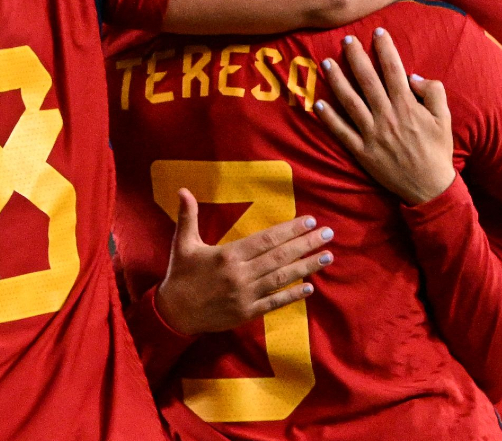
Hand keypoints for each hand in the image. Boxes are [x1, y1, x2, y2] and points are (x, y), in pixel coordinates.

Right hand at [153, 188, 332, 334]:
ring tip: (327, 256)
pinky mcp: (247, 313)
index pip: (265, 240)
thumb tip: (183, 189)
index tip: (309, 221)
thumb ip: (188, 216)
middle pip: (279, 257)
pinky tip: (310, 288)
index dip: (289, 230)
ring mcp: (246, 295)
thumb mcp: (182, 243)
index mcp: (227, 255)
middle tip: (327, 234)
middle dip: (305, 244)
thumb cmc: (180, 274)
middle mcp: (240, 274)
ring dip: (306, 267)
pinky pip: (274, 302)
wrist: (174, 313)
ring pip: (281, 278)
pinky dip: (292, 295)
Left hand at [315, 29, 454, 205]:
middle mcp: (388, 116)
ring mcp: (372, 134)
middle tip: (345, 39)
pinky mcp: (362, 151)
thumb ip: (433, 93)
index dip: (385, 49)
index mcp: (408, 106)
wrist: (429, 187)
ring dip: (337, 81)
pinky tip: (318, 104)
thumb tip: (412, 76)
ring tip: (325, 63)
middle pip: (368, 80)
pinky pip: (342, 132)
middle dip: (356, 57)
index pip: (393, 70)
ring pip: (350, 102)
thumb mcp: (444, 119)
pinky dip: (329, 119)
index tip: (377, 32)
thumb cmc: (437, 151)